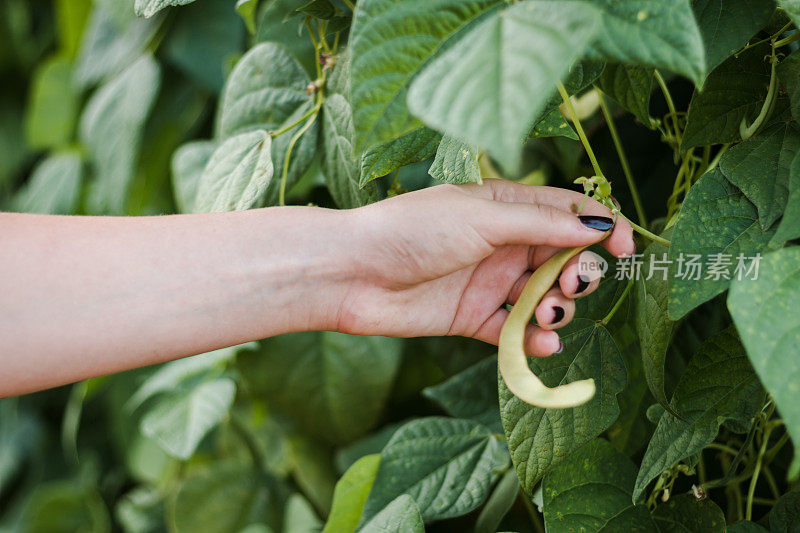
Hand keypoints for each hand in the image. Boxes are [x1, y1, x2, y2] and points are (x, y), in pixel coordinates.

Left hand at [336, 179, 634, 354]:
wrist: (353, 273)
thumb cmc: (412, 230)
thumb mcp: (483, 217)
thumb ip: (542, 225)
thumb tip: (599, 228)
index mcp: (506, 206)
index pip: (569, 213)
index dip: (602, 228)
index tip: (626, 250)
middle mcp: (501, 243)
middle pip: (562, 259)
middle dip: (578, 275)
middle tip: (570, 286)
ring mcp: (488, 282)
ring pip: (543, 298)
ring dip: (556, 310)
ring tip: (545, 316)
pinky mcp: (472, 317)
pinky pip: (514, 331)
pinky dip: (532, 339)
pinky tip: (539, 343)